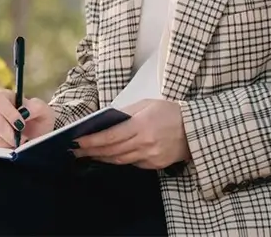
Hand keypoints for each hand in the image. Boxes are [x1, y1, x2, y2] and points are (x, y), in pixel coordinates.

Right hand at [0, 89, 54, 148]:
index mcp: (1, 96)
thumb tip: (24, 110)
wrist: (36, 134)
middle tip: (23, 140)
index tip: (22, 125)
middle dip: (11, 135)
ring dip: (9, 144)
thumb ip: (35, 107)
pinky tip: (12, 147)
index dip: (9, 115)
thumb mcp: (43, 110)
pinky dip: (4, 151)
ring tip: (19, 143)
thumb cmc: (38, 119)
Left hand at [71, 99, 189, 168]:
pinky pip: (132, 163)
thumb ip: (124, 113)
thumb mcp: (146, 104)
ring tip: (88, 154)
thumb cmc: (169, 112)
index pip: (110, 136)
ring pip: (120, 160)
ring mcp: (150, 157)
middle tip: (75, 151)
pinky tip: (109, 156)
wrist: (195, 129)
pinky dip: (119, 159)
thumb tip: (103, 120)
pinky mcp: (155, 165)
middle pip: (112, 151)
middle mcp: (145, 143)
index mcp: (141, 125)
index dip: (91, 141)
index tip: (77, 141)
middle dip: (91, 151)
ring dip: (102, 158)